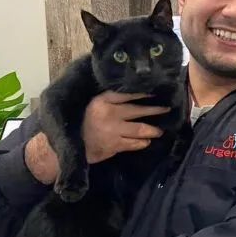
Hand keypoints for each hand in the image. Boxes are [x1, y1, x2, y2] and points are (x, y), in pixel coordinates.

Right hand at [25, 92, 170, 182]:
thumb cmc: (83, 122)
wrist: (68, 144)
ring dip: (153, 130)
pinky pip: (134, 143)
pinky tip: (147, 141)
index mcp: (102, 101)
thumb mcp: (93, 106)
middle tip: (167, 109)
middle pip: (138, 110)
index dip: (143, 93)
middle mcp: (108, 114)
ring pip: (140, 129)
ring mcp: (112, 130)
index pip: (127, 94)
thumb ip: (110, 101)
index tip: (156, 91)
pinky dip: (142, 142)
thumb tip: (133, 94)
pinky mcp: (114, 145)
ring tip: (160, 130)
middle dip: (155, 110)